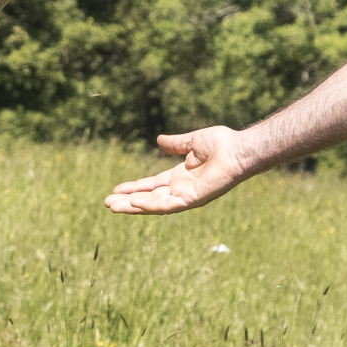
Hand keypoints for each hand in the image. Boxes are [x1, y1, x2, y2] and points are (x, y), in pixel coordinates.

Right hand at [104, 126, 250, 214]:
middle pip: (149, 198)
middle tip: (108, 203)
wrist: (238, 149)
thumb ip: (175, 144)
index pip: (152, 185)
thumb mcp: (192, 141)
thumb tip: (158, 140)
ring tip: (113, 206)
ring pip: (154, 205)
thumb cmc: (222, 143)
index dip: (134, 187)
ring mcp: (186, 196)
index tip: (116, 189)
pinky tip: (135, 203)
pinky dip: (150, 205)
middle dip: (128, 201)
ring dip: (134, 206)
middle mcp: (181, 188)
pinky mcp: (192, 200)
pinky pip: (167, 206)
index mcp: (180, 176)